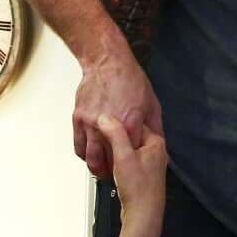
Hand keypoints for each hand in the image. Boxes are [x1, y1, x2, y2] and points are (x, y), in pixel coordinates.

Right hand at [75, 52, 163, 179]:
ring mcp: (91, 122)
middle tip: (118, 174)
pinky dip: (85, 155)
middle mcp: (109, 124)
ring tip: (104, 169)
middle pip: (109, 161)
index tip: (135, 169)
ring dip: (98, 168)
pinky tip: (92, 155)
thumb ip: (154, 126)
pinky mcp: (79, 119)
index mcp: (130, 122)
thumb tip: (158, 143)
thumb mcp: (152, 103)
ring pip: (91, 158)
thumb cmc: (129, 79)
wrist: (107, 62)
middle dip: (114, 171)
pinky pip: (79, 146)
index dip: (134, 165)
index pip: (132, 155)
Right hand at [97, 113, 167, 236]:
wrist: (143, 217)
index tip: (104, 121)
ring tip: (105, 156)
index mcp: (155, 142)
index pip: (135, 122)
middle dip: (114, 137)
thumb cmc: (138, 189)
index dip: (118, 121)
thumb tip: (104, 117)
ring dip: (113, 150)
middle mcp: (154, 151)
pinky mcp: (140, 174)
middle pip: (130, 134)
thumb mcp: (124, 156)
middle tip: (101, 138)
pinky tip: (109, 167)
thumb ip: (115, 134)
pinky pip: (125, 159)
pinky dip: (115, 161)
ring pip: (126, 148)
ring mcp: (147, 163)